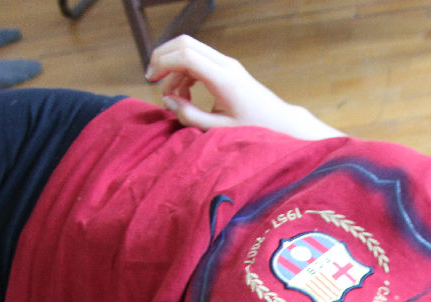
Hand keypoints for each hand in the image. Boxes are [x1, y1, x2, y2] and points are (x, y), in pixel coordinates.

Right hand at [145, 36, 342, 138]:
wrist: (280, 122)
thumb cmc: (254, 129)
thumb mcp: (220, 129)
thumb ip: (191, 116)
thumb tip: (168, 101)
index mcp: (223, 79)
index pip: (186, 55)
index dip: (162, 63)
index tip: (150, 80)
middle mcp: (225, 65)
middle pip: (184, 43)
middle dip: (162, 57)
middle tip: (152, 79)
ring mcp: (227, 64)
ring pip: (190, 49)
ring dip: (174, 69)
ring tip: (174, 99)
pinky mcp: (227, 68)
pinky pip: (198, 59)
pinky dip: (185, 72)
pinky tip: (185, 96)